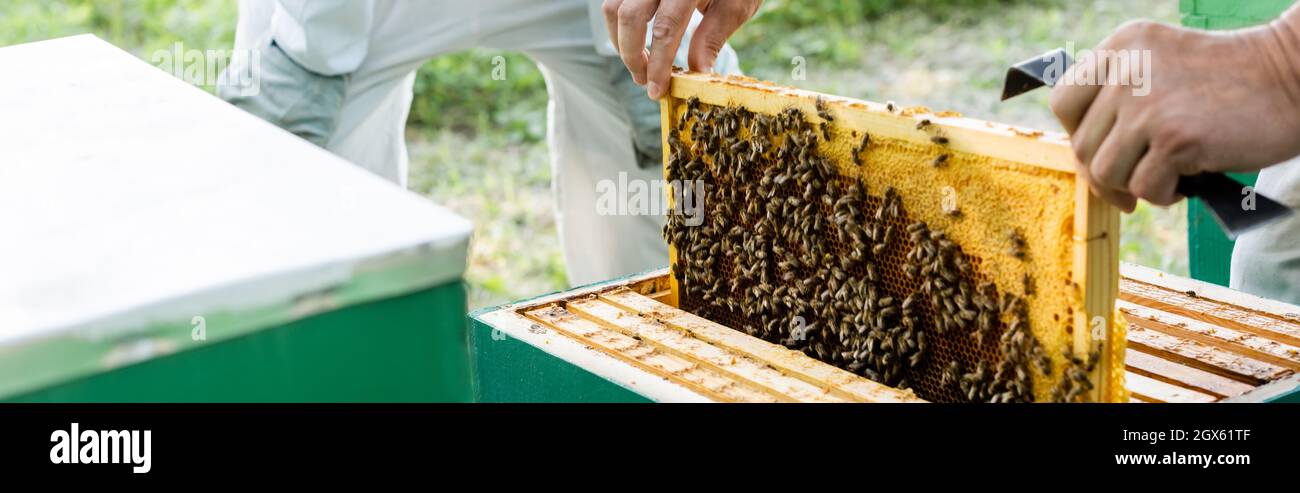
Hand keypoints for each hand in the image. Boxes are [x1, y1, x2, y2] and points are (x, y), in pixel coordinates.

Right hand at [603, 0, 761, 99]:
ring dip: (619, 39)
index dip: (657, 65)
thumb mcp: (736, 6)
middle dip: (631, 55)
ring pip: (613, 7)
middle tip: (643, 80)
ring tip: (639, 61)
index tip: (657, 90)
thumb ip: (712, 37)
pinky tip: (636, 39)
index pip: (665, 29)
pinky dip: (619, 22)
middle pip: (629, 17)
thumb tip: (697, 73)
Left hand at [1050, 18, 1299, 211]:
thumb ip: (1120, 95)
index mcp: (1121, 47)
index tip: (1105, 150)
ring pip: (1106, 172)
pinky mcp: (1174, 138)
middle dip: (1107, 172)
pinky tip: (1187, 180)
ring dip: (1134, 186)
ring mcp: (1148, 104)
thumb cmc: (1229, 82)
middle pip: (1082, 145)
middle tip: (1135, 181)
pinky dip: (1164, 195)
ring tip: (1167, 176)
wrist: (1294, 78)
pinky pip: (1144, 189)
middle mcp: (1127, 71)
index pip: (1063, 103)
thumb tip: (1083, 159)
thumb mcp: (1162, 66)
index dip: (1079, 135)